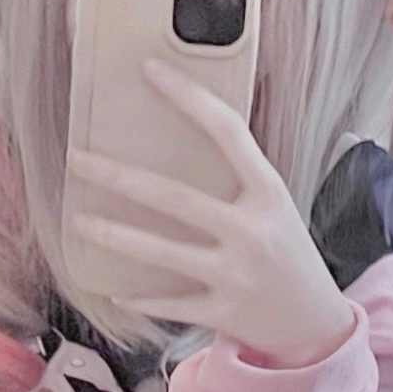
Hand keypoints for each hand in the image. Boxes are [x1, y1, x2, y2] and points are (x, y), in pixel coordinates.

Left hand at [68, 62, 357, 363]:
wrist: (316, 320)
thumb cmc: (288, 253)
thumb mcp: (275, 206)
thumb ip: (238, 180)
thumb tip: (181, 138)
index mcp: (268, 193)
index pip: (227, 131)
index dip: (187, 97)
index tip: (150, 71)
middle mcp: (252, 231)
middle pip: (174, 197)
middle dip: (118, 177)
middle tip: (76, 159)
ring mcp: (235, 274)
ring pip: (162, 252)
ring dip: (114, 236)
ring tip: (79, 222)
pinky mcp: (222, 312)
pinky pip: (169, 303)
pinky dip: (140, 297)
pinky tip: (115, 289)